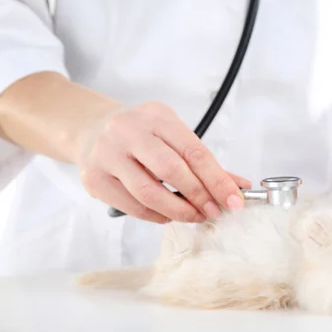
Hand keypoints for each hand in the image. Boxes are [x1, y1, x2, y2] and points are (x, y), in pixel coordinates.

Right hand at [75, 99, 250, 223]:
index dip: (218, 180)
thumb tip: (240, 188)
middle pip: (171, 171)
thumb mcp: (172, 135)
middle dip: (199, 196)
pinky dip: (156, 216)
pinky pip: (133, 206)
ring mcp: (107, 154)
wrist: (91, 130)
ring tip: (194, 216)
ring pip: (149, 193)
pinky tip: (167, 215)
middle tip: (214, 211)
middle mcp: (128, 131)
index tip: (234, 200)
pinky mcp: (94, 179)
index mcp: (156, 116)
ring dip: (178, 211)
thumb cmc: (141, 135)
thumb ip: (204, 162)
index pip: (194, 152)